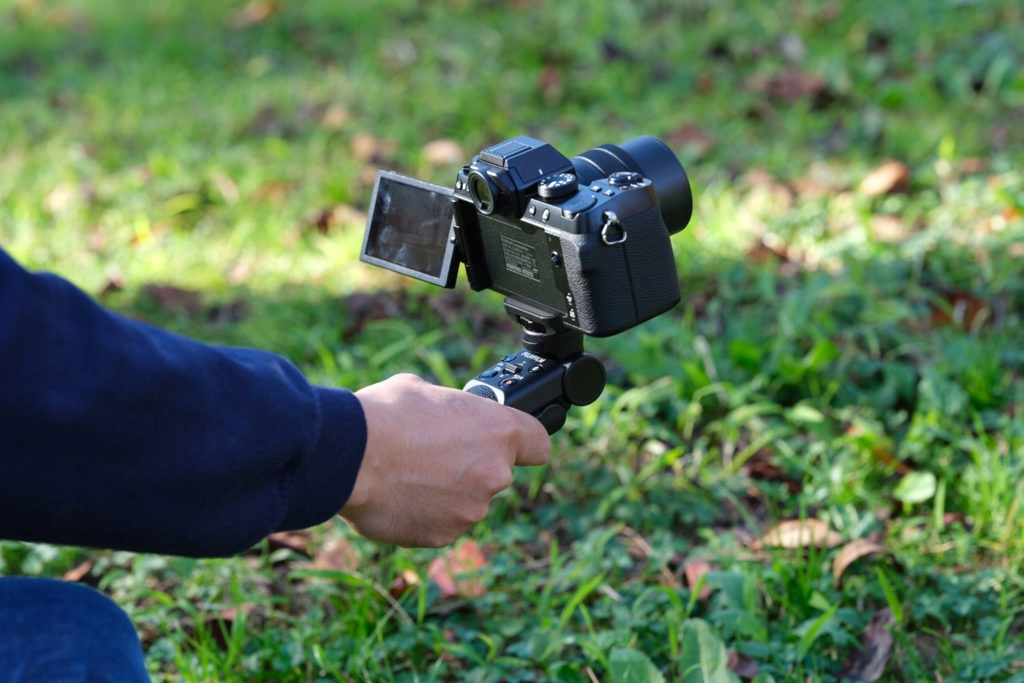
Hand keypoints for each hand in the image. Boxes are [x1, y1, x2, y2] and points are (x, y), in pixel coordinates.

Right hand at [341, 374, 550, 546]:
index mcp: (499, 431)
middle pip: (495, 474)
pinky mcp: (443, 536)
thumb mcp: (424, 391)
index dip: (523, 445)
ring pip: (466, 502)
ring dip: (445, 493)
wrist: (348, 456)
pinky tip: (398, 495)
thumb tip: (442, 417)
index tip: (507, 446)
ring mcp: (471, 510)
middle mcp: (494, 474)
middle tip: (433, 455)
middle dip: (470, 468)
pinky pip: (440, 524)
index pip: (538, 445)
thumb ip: (449, 411)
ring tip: (407, 474)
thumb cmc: (384, 414)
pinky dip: (423, 514)